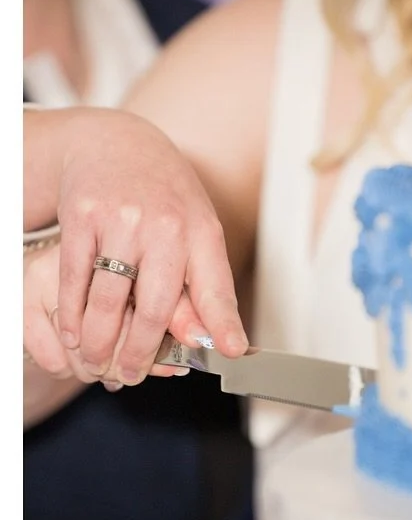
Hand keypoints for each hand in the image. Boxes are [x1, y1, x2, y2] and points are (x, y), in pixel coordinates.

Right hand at [51, 108, 245, 383]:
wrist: (117, 143)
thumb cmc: (166, 200)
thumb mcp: (197, 236)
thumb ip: (203, 288)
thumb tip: (211, 342)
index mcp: (201, 233)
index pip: (215, 288)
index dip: (223, 324)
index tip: (231, 354)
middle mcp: (163, 226)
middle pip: (151, 306)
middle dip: (139, 351)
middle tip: (130, 375)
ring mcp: (119, 220)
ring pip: (106, 298)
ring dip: (99, 340)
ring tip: (98, 363)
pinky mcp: (80, 216)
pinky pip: (73, 277)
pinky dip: (72, 312)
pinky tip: (74, 334)